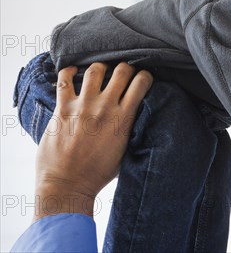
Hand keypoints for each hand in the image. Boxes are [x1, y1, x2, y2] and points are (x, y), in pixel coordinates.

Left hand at [34, 62, 151, 220]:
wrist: (67, 185)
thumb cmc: (98, 173)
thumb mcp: (125, 150)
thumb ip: (130, 127)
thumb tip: (136, 112)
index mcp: (124, 118)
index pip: (141, 82)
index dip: (144, 76)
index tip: (141, 78)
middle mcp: (105, 108)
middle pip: (122, 70)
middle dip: (125, 68)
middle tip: (122, 74)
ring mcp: (82, 106)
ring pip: (95, 70)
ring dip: (100, 68)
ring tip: (100, 72)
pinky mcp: (62, 109)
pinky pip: (64, 80)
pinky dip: (69, 71)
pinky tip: (73, 72)